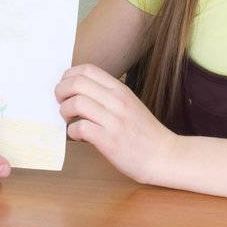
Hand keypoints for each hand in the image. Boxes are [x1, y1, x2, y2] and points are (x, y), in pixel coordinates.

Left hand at [55, 64, 175, 184]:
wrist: (165, 156)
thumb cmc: (144, 132)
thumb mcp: (128, 104)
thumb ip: (106, 95)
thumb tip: (76, 92)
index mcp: (120, 90)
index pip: (87, 69)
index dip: (69, 76)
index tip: (66, 88)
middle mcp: (117, 101)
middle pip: (76, 83)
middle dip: (60, 92)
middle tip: (62, 104)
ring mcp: (114, 121)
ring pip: (76, 103)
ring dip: (65, 111)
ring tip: (69, 120)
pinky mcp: (110, 141)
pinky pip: (80, 127)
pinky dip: (72, 131)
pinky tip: (78, 136)